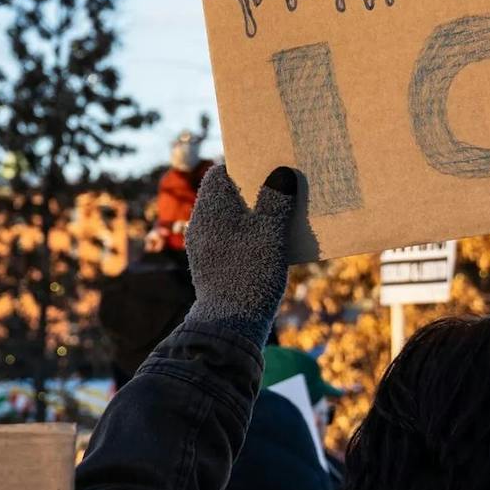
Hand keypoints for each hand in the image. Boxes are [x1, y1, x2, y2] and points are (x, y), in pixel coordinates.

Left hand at [184, 164, 296, 343]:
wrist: (230, 326)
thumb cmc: (249, 272)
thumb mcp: (270, 232)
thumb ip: (276, 199)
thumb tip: (281, 172)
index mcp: (211, 208)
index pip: (220, 173)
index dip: (244, 166)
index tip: (270, 164)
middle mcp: (203, 224)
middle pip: (229, 196)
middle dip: (256, 190)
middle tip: (285, 186)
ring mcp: (207, 247)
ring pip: (233, 219)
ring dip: (257, 215)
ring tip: (287, 214)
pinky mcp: (215, 267)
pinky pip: (234, 240)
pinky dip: (252, 236)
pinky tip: (275, 244)